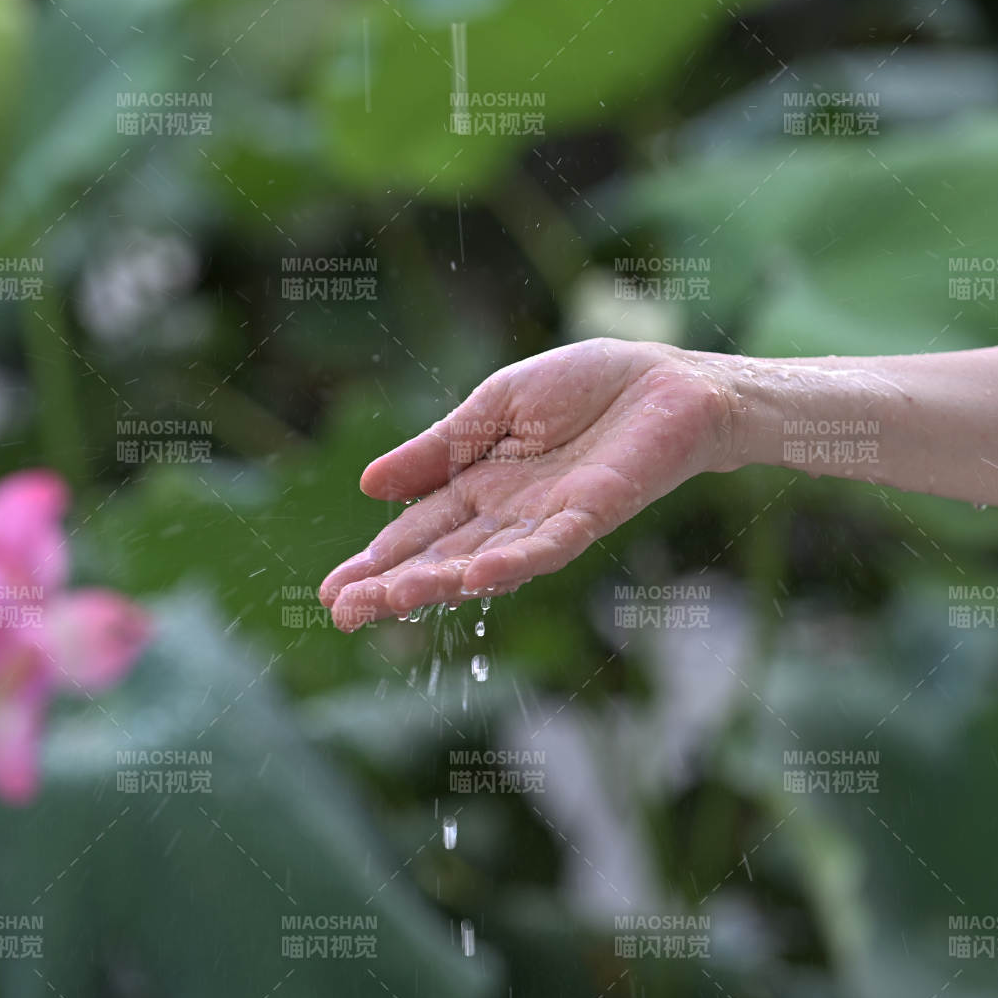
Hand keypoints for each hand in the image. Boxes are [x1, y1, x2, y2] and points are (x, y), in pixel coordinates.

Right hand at [319, 338, 737, 628]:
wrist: (667, 382)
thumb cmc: (588, 388)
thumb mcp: (496, 405)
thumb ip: (440, 447)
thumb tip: (369, 486)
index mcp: (479, 484)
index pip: (417, 531)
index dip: (375, 562)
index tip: (329, 594)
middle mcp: (509, 514)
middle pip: (442, 558)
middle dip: (393, 587)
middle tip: (344, 615)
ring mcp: (548, 520)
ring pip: (486, 561)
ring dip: (439, 583)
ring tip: (392, 600)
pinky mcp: (592, 515)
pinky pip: (548, 546)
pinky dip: (514, 562)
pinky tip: (476, 578)